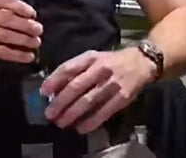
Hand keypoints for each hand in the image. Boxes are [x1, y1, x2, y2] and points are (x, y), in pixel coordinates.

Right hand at [0, 0, 42, 66]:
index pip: (3, 1)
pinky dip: (16, 54)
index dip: (20, 7)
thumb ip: (0, 11)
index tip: (33, 14)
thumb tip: (28, 16)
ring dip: (23, 40)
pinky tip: (27, 56)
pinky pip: (1, 51)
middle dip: (25, 25)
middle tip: (39, 30)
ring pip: (5, 35)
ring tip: (36, 43)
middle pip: (6, 18)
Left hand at [41, 48, 156, 133]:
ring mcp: (112, 84)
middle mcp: (100, 69)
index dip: (54, 80)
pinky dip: (91, 121)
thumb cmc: (112, 61)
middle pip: (76, 86)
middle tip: (49, 114)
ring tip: (61, 122)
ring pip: (88, 101)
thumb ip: (77, 69)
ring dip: (72, 113)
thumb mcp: (93, 58)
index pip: (68, 68)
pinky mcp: (122, 97)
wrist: (141, 62)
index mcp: (91, 58)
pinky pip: (104, 112)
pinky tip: (81, 128)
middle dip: (60, 102)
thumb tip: (56, 86)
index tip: (43, 92)